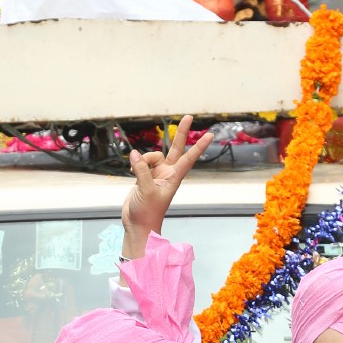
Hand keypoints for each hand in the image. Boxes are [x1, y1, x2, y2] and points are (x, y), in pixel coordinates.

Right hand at [121, 115, 213, 252]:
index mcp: (174, 178)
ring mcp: (156, 174)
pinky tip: (132, 172)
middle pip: (176, 149)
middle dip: (180, 133)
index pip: (189, 158)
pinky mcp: (144, 177)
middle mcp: (167, 173)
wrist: (138, 225)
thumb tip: (135, 154)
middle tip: (188, 117)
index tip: (210, 135)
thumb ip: (142, 170)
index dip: (199, 146)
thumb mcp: (145, 190)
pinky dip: (136, 164)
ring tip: (137, 175)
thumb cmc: (148, 213)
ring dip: (143, 160)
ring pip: (151, 156)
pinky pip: (141, 163)